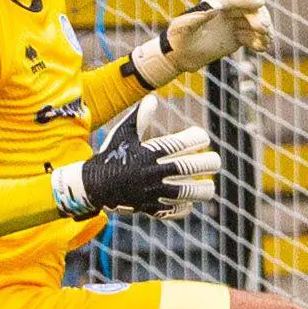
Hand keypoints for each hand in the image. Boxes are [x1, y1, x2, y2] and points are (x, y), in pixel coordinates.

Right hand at [51, 112, 220, 219]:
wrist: (93, 185)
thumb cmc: (111, 155)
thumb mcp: (123, 134)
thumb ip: (140, 117)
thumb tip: (152, 98)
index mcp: (150, 152)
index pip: (183, 143)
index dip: (198, 138)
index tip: (202, 138)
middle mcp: (153, 172)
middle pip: (191, 167)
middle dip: (209, 163)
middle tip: (214, 162)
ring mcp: (153, 192)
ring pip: (187, 192)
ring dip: (203, 190)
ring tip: (209, 187)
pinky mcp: (150, 207)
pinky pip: (174, 210)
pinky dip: (184, 207)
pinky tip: (189, 202)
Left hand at [129, 0, 271, 88]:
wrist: (179, 55)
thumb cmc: (178, 39)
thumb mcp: (184, 27)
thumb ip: (198, 16)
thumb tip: (216, 5)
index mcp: (215, 2)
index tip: (260, 3)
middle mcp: (227, 11)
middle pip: (250, 8)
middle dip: (260, 17)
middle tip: (263, 30)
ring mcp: (233, 23)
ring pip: (254, 23)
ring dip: (263, 31)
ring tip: (266, 42)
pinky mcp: (236, 36)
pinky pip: (253, 36)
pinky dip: (259, 41)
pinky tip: (261, 49)